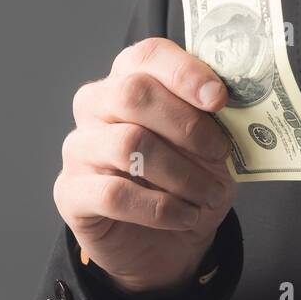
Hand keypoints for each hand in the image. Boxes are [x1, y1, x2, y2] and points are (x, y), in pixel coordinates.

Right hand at [53, 37, 235, 293]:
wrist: (166, 244)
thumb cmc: (187, 181)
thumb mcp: (211, 146)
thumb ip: (213, 118)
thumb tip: (229, 102)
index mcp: (129, 78)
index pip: (148, 55)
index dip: (184, 72)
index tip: (219, 98)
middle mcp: (96, 105)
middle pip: (132, 92)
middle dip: (186, 123)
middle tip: (220, 151)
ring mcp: (79, 148)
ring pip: (127, 143)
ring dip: (181, 173)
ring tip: (210, 194)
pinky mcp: (70, 192)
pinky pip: (115, 194)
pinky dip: (161, 207)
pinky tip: (186, 216)